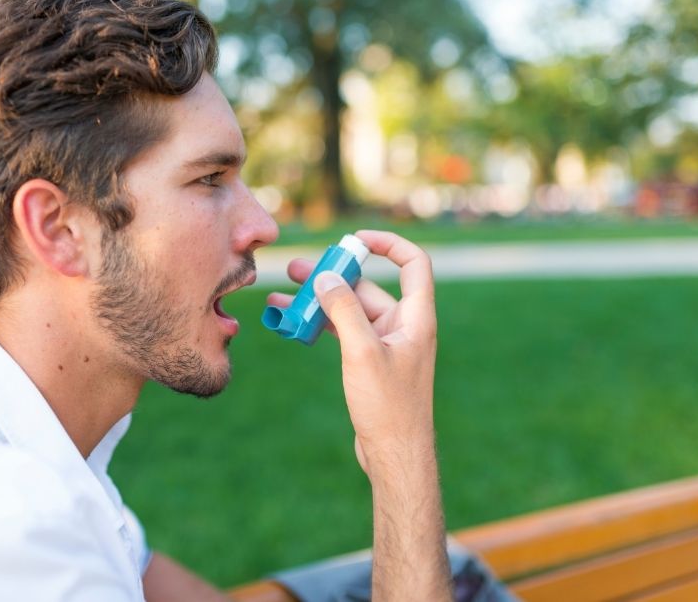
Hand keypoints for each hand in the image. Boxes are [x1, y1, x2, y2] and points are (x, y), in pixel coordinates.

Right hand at [267, 230, 436, 472]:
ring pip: (350, 312)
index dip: (388, 244)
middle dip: (333, 276)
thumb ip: (344, 310)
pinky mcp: (370, 363)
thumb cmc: (388, 407)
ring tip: (282, 295)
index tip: (355, 240)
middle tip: (295, 269)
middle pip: (368, 287)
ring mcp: (386, 345)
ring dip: (319, 302)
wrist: (394, 455)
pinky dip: (321, 326)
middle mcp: (404, 327)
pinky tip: (292, 324)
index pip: (413, 264)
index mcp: (415, 318)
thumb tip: (325, 276)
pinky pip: (344, 334)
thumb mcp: (362, 352)